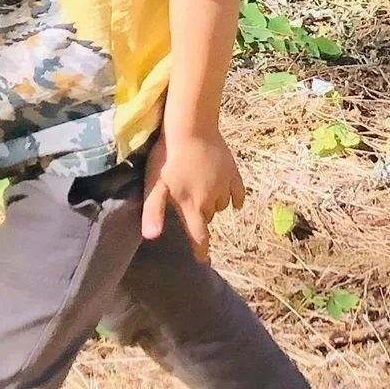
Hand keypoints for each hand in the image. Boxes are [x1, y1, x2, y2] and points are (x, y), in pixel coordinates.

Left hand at [142, 128, 245, 261]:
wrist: (191, 127)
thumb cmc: (167, 158)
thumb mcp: (155, 186)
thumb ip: (153, 211)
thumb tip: (152, 237)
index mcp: (193, 206)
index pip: (199, 236)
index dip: (201, 250)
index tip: (203, 261)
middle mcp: (212, 200)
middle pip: (208, 218)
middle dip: (200, 218)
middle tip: (190, 210)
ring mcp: (224, 185)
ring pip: (221, 205)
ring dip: (213, 206)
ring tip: (202, 197)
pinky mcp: (232, 171)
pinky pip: (238, 192)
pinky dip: (235, 198)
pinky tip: (232, 200)